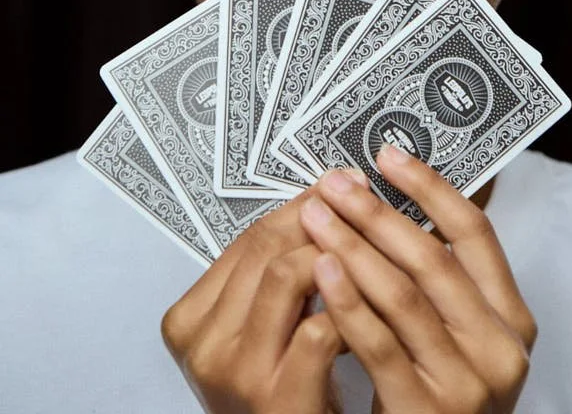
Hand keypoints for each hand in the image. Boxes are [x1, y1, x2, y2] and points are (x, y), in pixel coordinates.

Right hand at [161, 177, 364, 413]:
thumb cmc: (281, 397)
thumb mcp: (258, 332)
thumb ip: (269, 278)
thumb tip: (317, 205)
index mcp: (189, 321)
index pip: (247, 240)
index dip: (296, 206)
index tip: (330, 187)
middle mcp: (205, 346)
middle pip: (264, 250)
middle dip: (318, 218)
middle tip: (357, 202)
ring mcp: (237, 373)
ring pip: (286, 275)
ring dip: (334, 254)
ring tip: (366, 249)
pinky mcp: (278, 399)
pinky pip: (319, 328)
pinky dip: (349, 307)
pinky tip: (372, 302)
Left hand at [299, 146, 536, 413]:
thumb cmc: (436, 391)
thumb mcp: (456, 334)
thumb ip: (439, 280)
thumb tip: (388, 199)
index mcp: (512, 318)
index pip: (475, 232)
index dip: (430, 188)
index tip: (387, 155)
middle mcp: (500, 349)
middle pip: (433, 258)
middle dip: (377, 213)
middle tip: (334, 183)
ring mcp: (467, 384)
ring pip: (403, 295)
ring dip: (353, 248)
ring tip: (315, 216)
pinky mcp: (427, 411)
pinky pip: (379, 344)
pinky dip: (347, 301)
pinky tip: (321, 270)